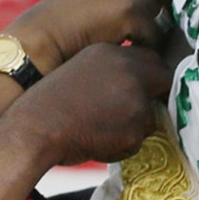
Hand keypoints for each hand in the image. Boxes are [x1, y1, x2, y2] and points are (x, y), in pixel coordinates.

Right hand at [0, 42, 169, 166]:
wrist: (35, 128)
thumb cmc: (48, 105)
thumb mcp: (81, 72)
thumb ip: (110, 72)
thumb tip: (135, 85)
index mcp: (111, 52)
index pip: (150, 57)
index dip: (150, 75)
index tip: (143, 88)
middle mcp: (128, 70)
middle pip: (163, 79)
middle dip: (154, 96)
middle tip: (134, 112)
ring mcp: (135, 98)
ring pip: (150, 117)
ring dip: (133, 127)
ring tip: (100, 130)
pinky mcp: (135, 126)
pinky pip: (137, 142)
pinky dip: (122, 147)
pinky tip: (97, 142)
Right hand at [4, 0, 171, 72]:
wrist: (40, 41)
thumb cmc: (66, 30)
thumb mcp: (99, 2)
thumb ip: (128, 0)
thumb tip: (167, 18)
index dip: (172, 3)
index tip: (170, 25)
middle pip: (172, 1)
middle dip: (168, 23)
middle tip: (152, 45)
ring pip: (165, 23)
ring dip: (152, 41)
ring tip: (129, 52)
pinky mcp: (132, 13)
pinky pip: (153, 41)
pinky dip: (140, 54)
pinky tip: (120, 57)